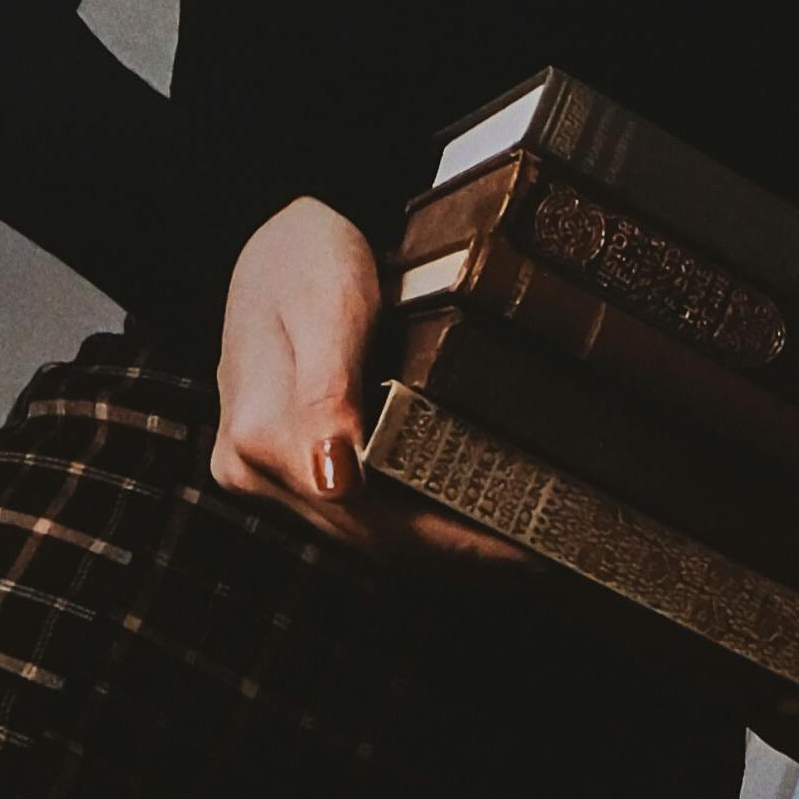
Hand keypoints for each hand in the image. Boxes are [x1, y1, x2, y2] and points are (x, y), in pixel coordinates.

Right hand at [211, 192, 517, 562]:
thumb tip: (334, 477)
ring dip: (444, 551)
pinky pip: (359, 519)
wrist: (268, 244)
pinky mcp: (284, 473)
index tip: (528, 549)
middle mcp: (252, 470)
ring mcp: (263, 477)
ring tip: (522, 546)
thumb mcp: (324, 299)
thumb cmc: (303, 256)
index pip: (374, 518)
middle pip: (373, 539)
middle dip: (462, 554)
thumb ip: (327, 385)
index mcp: (263, 435)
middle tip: (547, 552)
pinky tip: (467, 524)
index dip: (454, 543)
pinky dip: (416, 530)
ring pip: (368, 539)